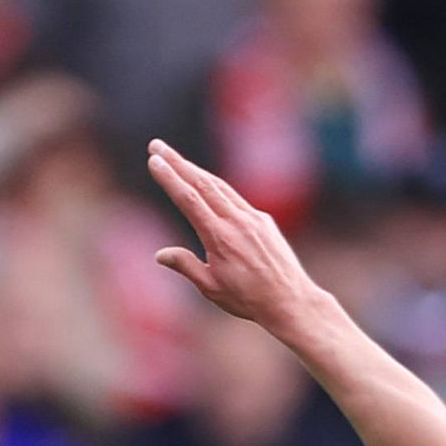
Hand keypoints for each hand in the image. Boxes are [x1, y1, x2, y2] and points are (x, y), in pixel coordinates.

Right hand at [149, 142, 328, 338]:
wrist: (291, 301)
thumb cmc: (249, 300)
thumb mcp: (211, 288)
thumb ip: (186, 266)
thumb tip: (160, 254)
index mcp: (219, 238)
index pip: (189, 200)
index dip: (170, 178)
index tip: (154, 160)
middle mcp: (237, 222)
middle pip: (202, 183)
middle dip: (177, 162)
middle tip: (156, 144)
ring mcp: (252, 218)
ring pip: (220, 187)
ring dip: (196, 170)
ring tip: (176, 159)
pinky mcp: (264, 221)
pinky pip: (236, 198)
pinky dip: (218, 187)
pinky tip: (207, 183)